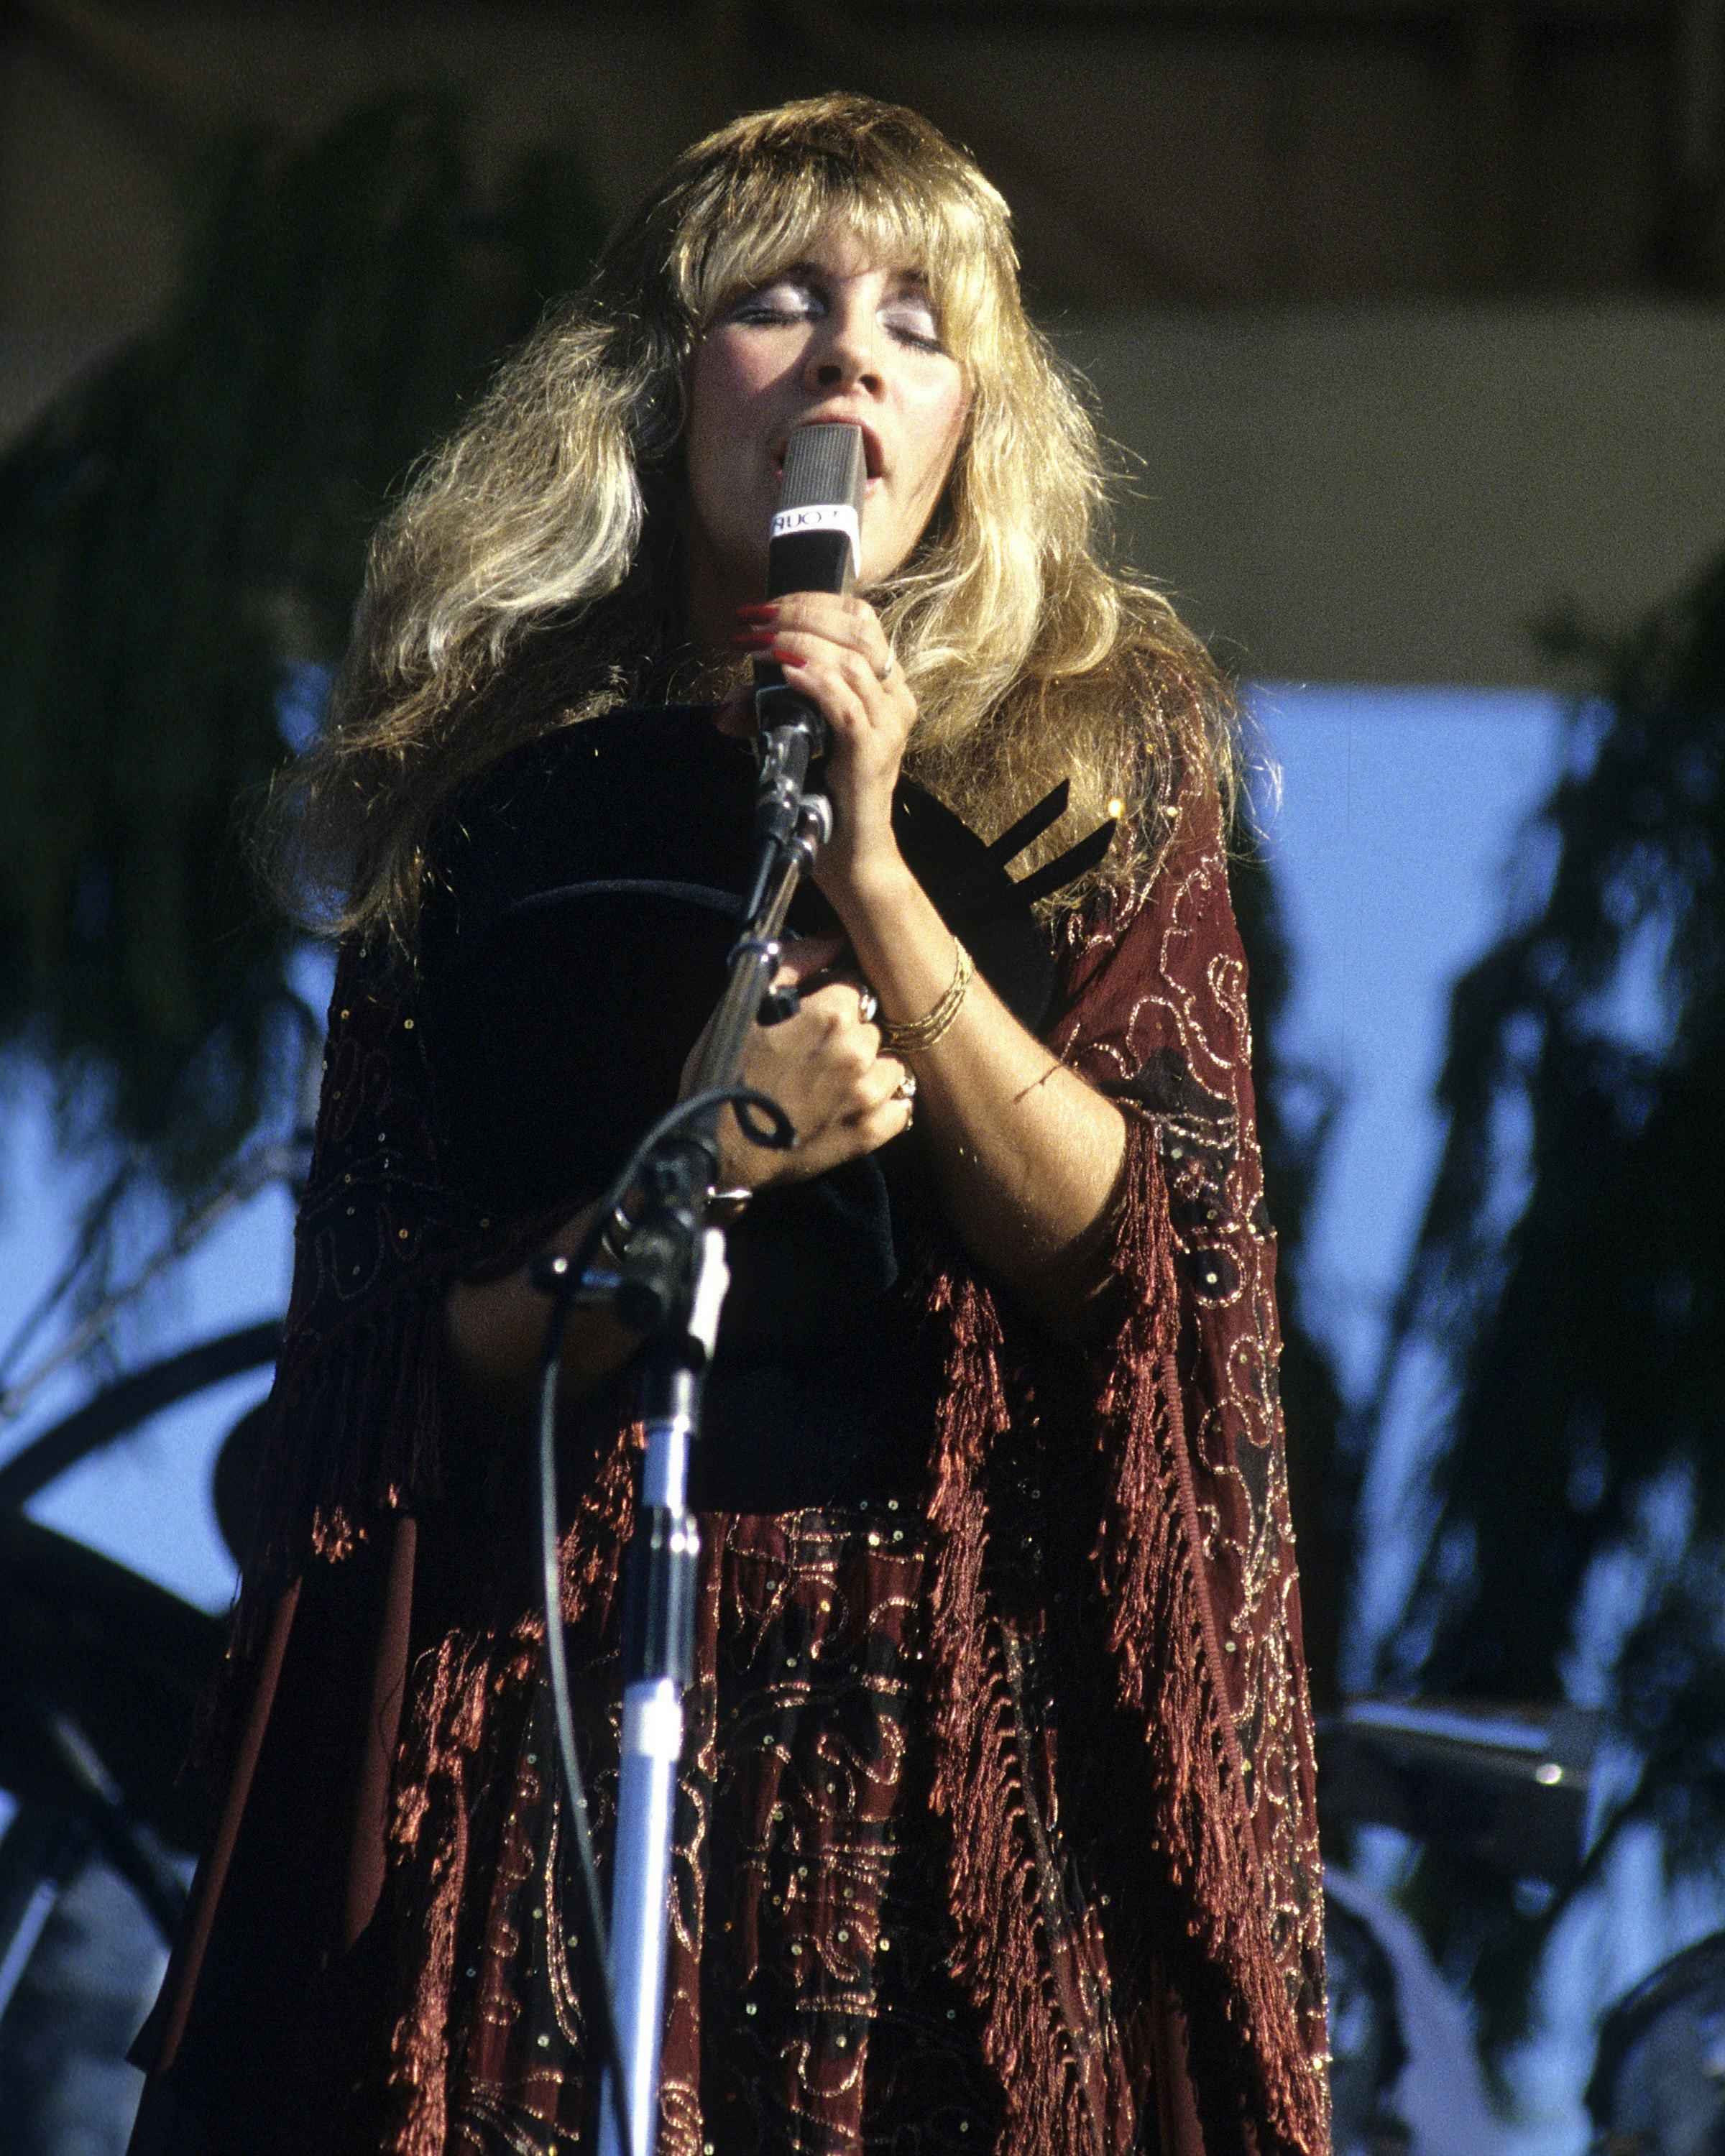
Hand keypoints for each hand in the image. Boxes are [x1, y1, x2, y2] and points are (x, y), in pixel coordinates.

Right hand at [681, 935, 912, 1191]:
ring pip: (892, 1064)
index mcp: (830, 1015)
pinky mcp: (870, 1134)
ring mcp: (867, 1096)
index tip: (811, 1019)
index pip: (854, 988)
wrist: (714, 1151)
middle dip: (849, 1036)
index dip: (832, 1001)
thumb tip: (832, 937)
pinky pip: (901, 1108)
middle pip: (871, 1026)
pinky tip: (851, 1108)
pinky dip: (884, 1107)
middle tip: (814, 1056)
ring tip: (833, 1084)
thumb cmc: (722, 1075)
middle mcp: (857, 1052)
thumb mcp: (743, 1008)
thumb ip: (793, 964)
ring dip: (869, 1071)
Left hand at [731, 594, 914, 907]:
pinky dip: (813, 681)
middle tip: (754, 620)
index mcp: (887, 687)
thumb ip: (771, 712)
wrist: (850, 853)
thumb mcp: (797, 739)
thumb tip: (727, 707)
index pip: (860, 619)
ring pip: (851, 660)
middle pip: (857, 628)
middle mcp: (896, 700)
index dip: (812, 601)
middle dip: (799, 614)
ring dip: (798, 643)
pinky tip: (786, 673)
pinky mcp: (872, 753)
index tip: (767, 606)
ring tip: (759, 643)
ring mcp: (889, 726)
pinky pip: (846, 704)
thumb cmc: (826, 795)